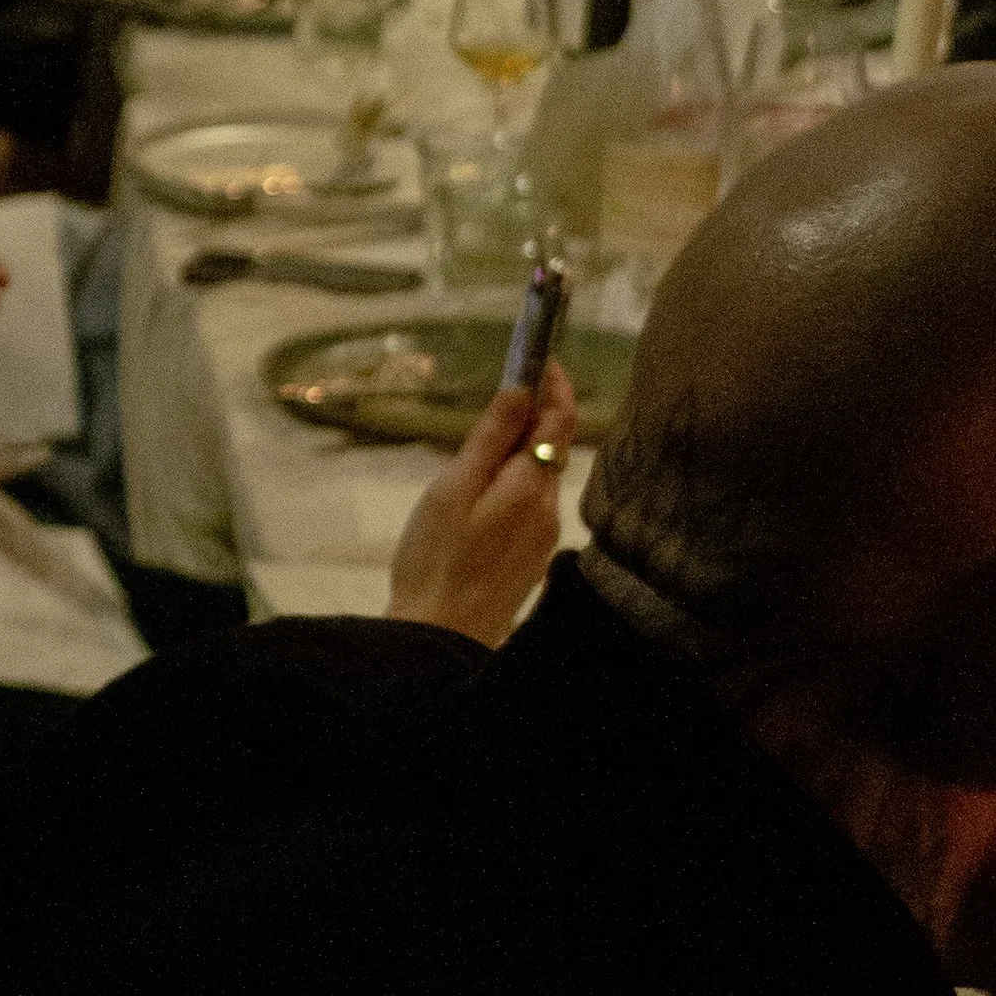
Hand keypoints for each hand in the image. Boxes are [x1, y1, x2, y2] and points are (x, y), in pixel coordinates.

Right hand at [387, 364, 576, 646]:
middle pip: (552, 448)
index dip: (554, 385)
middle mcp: (548, 509)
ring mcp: (544, 536)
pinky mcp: (533, 557)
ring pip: (539, 477)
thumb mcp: (452, 488)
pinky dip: (514, 486)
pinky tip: (479, 500)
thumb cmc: (435, 559)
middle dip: (534, 417)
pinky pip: (530, 505)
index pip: (559, 421)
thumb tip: (520, 390)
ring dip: (519, 453)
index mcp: (529, 487)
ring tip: (479, 450)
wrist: (442, 637)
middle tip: (504, 393)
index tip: (542, 357)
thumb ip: (489, 438)